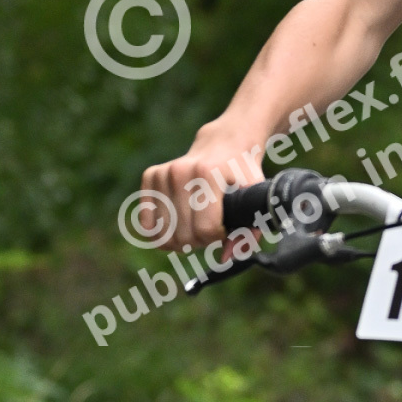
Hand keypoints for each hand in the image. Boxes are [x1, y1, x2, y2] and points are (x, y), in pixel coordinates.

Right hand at [139, 129, 263, 254]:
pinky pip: (146, 224)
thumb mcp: (255, 198)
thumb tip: (225, 258)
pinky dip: (161, 233)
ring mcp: (163, 173)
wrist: (224, 143)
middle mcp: (181, 172)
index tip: (224, 229)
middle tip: (210, 230)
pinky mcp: (150, 175)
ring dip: (180, 240)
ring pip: (162, 234)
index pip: (205, 230)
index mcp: (208, 175)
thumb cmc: (243, 174)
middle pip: (183, 235)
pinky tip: (177, 226)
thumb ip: (248, 232)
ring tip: (195, 229)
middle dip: (199, 241)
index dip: (217, 238)